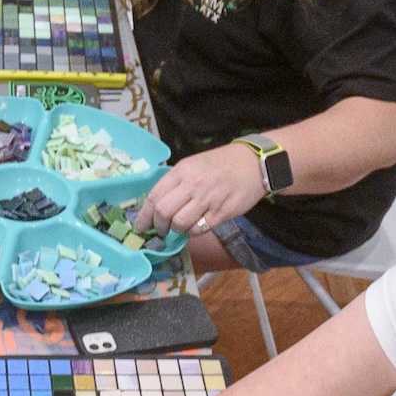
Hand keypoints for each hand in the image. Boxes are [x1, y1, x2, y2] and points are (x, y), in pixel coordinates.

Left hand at [138, 145, 266, 241]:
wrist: (254, 163)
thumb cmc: (220, 164)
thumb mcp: (194, 165)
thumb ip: (176, 183)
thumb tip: (156, 206)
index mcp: (182, 171)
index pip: (155, 196)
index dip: (144, 215)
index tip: (141, 226)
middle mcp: (193, 184)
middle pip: (164, 212)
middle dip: (159, 226)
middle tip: (161, 230)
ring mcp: (208, 199)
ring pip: (180, 224)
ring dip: (176, 230)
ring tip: (180, 227)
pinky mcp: (222, 212)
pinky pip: (199, 229)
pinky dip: (192, 232)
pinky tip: (195, 226)